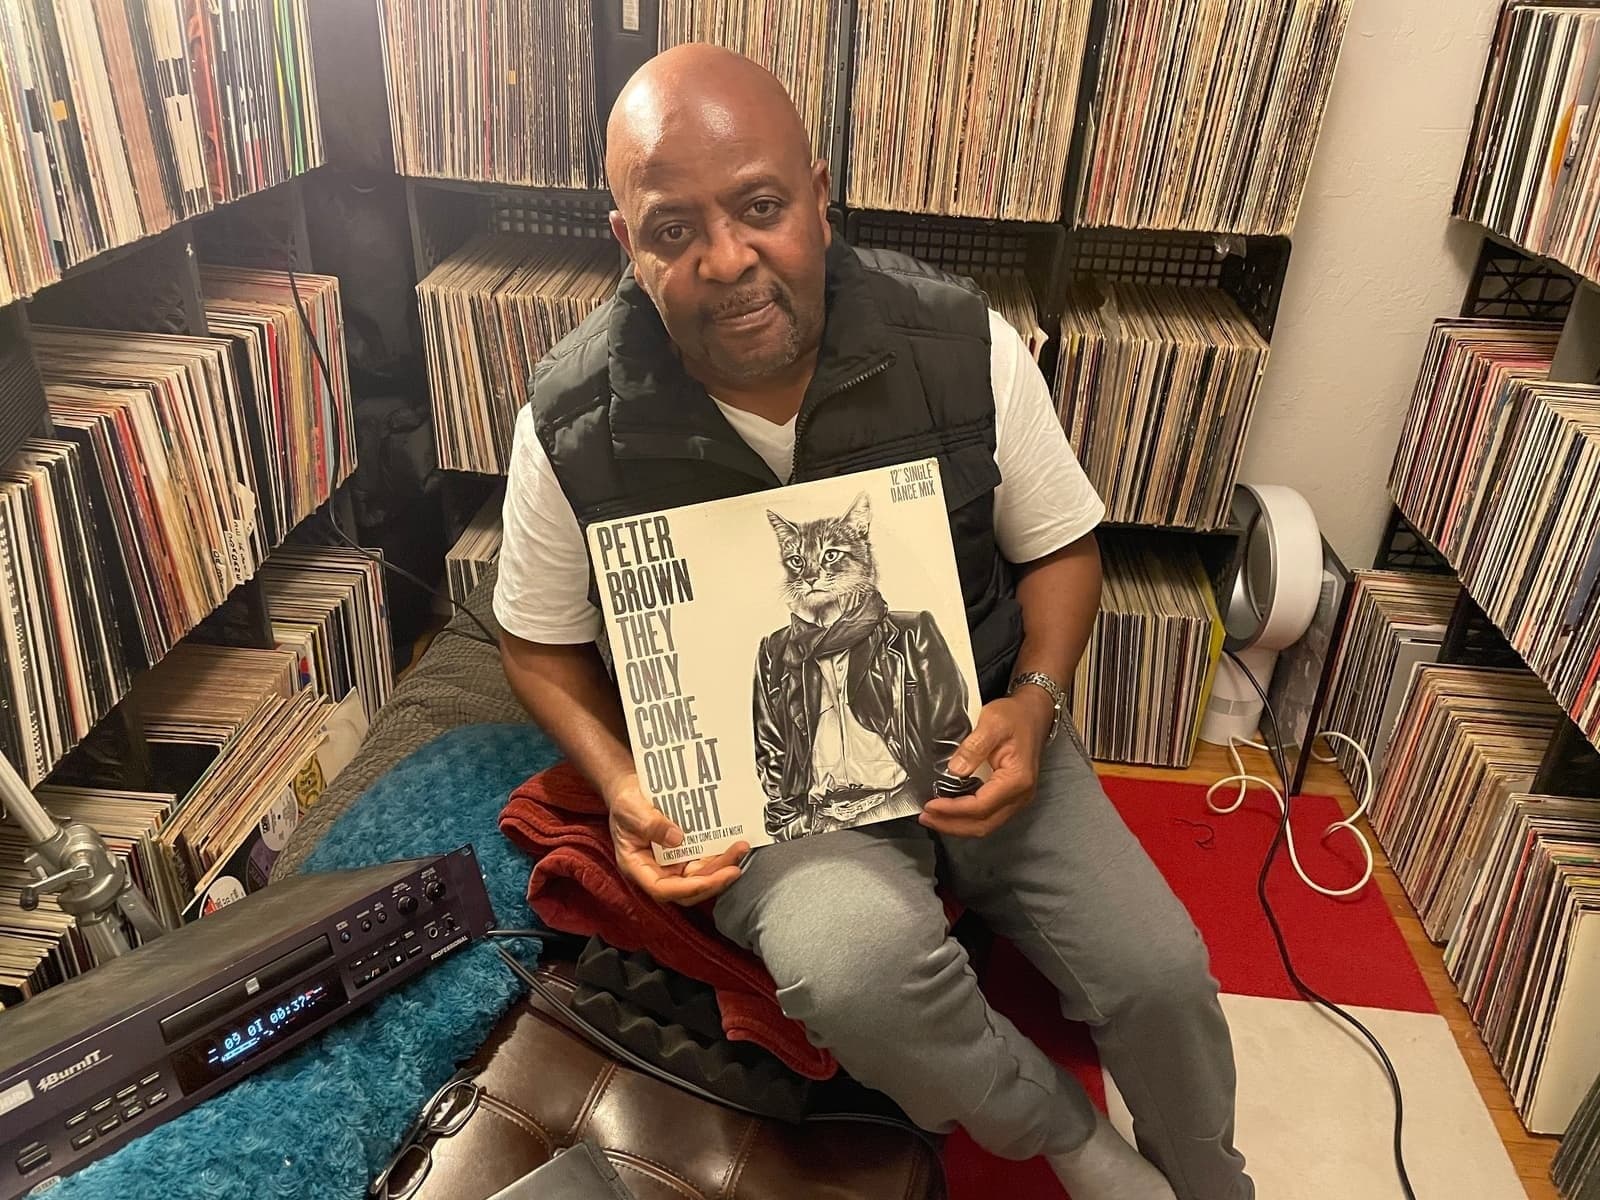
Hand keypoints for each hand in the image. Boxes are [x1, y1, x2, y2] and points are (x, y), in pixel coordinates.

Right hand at [606, 774, 749, 906]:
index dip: (689, 888)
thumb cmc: (626, 800)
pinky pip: (705, 859)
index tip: (711, 880)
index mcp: (638, 866)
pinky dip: (720, 854)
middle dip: (714, 880)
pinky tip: (734, 842)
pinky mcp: (685, 852)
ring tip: (741, 848)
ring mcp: (673, 862)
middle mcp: (657, 869)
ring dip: (722, 866)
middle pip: (688, 886)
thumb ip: (651, 824)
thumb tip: (678, 839)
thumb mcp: (632, 808)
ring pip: (701, 874)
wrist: (631, 788)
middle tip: (735, 867)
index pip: (663, 889)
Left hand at [919, 695, 1048, 837]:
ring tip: (933, 818)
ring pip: (985, 825)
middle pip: (983, 823)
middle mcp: (1020, 794)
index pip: (981, 806)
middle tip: (926, 817)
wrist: (1032, 714)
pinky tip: (950, 812)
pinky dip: (967, 818)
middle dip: (951, 824)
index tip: (931, 805)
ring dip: (957, 824)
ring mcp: (1017, 798)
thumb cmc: (1015, 717)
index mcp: (1017, 779)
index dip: (953, 809)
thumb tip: (955, 769)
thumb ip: (974, 747)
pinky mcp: (1010, 797)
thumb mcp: (992, 723)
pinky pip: (988, 816)